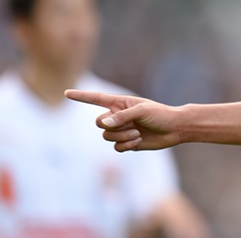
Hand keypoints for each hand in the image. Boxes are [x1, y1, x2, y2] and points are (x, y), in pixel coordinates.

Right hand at [65, 90, 183, 151]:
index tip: (66, 93)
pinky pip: (116, 147)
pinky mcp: (126, 142)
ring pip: (106, 137)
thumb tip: (104, 125)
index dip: (81, 96)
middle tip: (131, 124)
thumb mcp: (142, 111)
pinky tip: (138, 141)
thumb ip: (122, 117)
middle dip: (113, 126)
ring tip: (138, 132)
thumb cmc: (160, 114)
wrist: (174, 128)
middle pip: (99, 123)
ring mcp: (121, 130)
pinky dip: (126, 145)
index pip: (96, 99)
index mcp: (120, 103)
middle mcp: (118, 116)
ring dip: (122, 136)